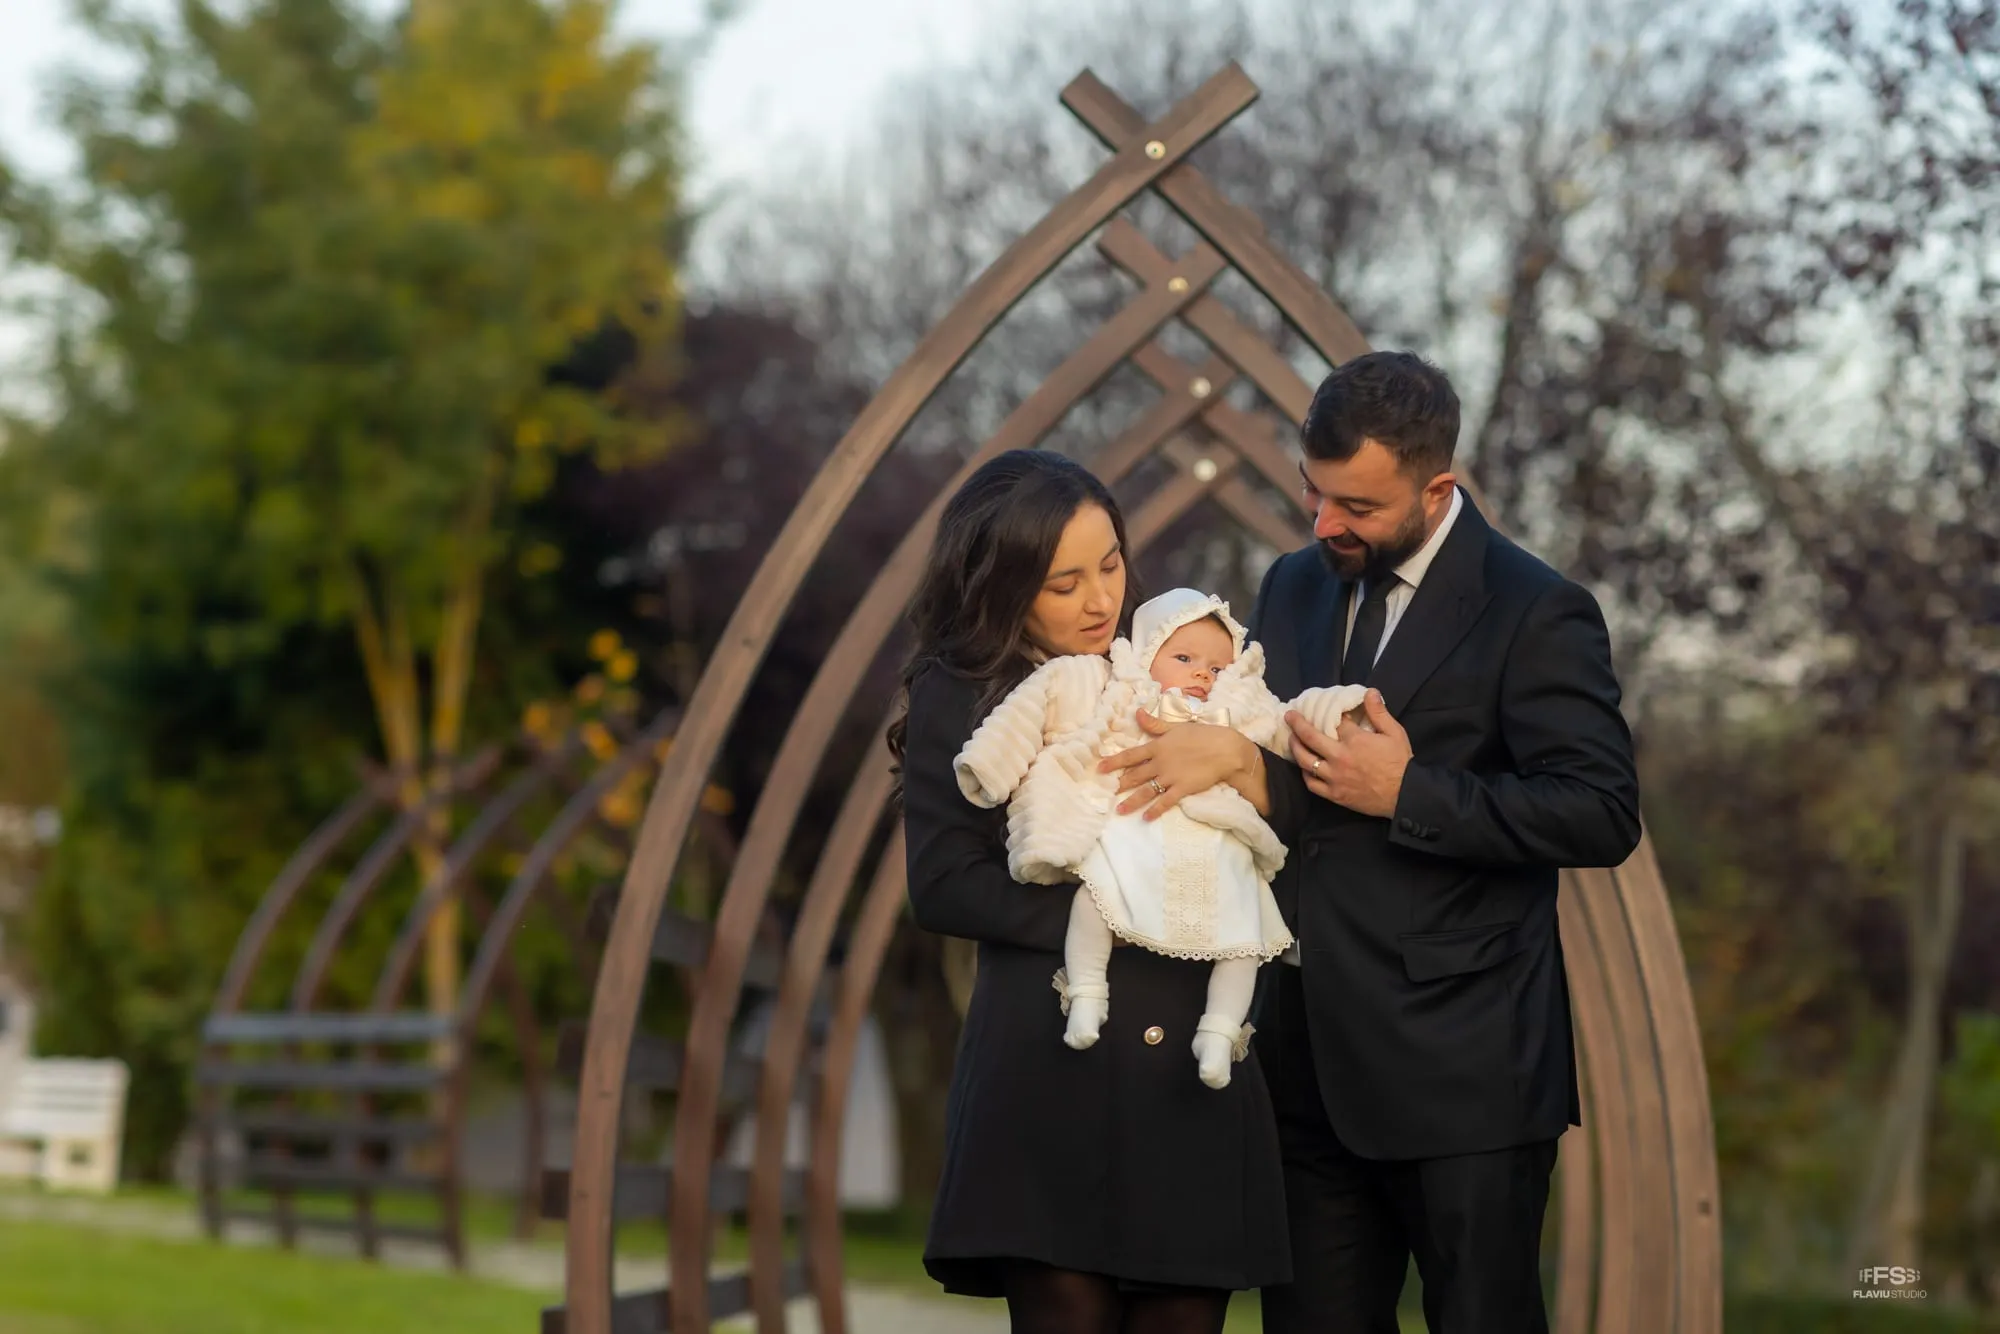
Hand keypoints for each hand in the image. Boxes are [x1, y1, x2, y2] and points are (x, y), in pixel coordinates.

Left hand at [1099, 709, 1257, 819]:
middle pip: (1135, 775)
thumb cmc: (1202, 735)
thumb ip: (1155, 724)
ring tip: (1119, 810)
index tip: (1100, 768)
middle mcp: (1160, 762)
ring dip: (1132, 801)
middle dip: (1119, 784)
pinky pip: (1165, 801)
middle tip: (1104, 792)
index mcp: (1158, 746)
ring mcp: (1171, 776)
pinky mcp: (1182, 788)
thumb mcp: (1176, 726)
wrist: (1224, 748)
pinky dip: (1155, 810)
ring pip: (1146, 790)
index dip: (1114, 762)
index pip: (1131, 755)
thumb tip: (1138, 713)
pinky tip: (1146, 818)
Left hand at [1287, 689, 1411, 818]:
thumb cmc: (1400, 762)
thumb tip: (1369, 692)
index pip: (1333, 722)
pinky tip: (1305, 767)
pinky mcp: (1334, 794)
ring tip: (1292, 739)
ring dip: (1296, 747)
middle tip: (1289, 716)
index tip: (1323, 710)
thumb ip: (1379, 712)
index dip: (1327, 715)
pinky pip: (1312, 784)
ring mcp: (1334, 777)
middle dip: (1297, 724)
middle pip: (1310, 737)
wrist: (1406, 795)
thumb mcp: (1394, 733)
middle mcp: (1339, 757)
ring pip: (1305, 761)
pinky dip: (1305, 774)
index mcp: (1354, 740)